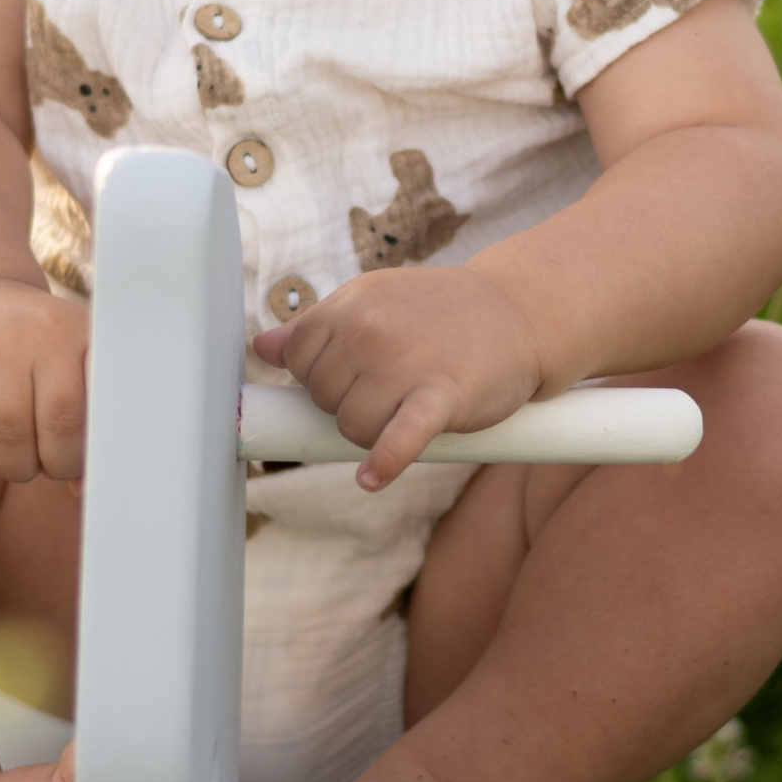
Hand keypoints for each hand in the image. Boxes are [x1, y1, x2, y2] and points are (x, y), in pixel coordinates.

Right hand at [0, 282, 88, 482]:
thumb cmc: (27, 354)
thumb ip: (82, 416)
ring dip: (14, 465)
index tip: (82, 470)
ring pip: (10, 429)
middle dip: (54, 463)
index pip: (102, 402)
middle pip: (59, 422)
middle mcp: (43, 330)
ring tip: (14, 465)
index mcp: (82, 334)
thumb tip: (83, 485)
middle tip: (45, 468)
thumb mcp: (65, 364)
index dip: (94, 448)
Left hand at [253, 262, 544, 489]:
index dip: (320, 378)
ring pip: (353, 427)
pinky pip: (399, 439)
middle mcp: (371, 329)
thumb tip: (262, 346)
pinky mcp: (442, 396)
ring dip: (373, 434)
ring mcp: (405, 363)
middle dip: (349, 404)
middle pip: (324, 398)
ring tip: (404, 413)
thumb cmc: (442, 313)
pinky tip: (372, 478)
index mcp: (351, 304)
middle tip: (389, 391)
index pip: (298, 360)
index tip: (350, 378)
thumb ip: (318, 327)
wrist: (520, 312)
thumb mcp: (375, 303)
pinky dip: (385, 462)